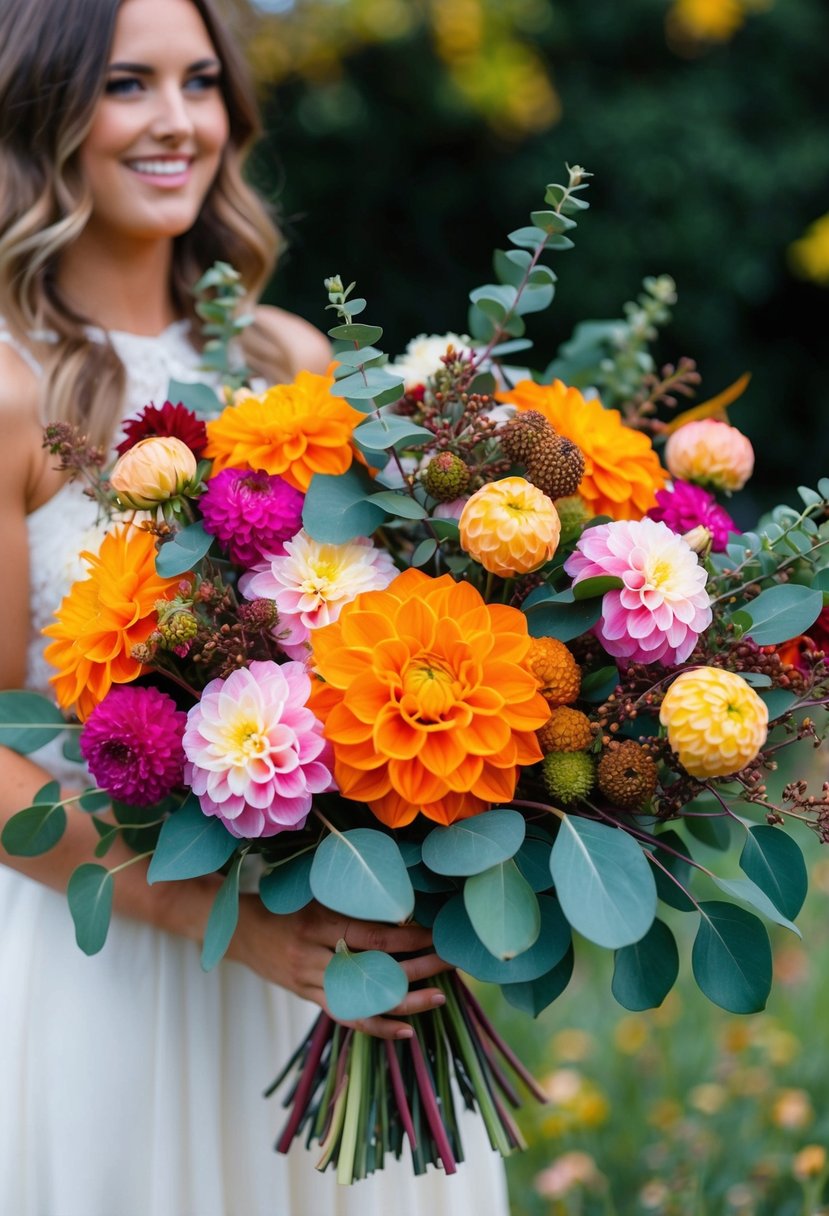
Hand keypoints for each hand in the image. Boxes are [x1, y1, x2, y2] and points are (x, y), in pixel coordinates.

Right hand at [229, 896, 451, 1039]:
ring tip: (439, 997)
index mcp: (318, 920)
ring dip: (406, 999)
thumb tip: (401, 911)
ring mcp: (310, 979)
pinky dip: (377, 1025)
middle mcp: (314, 952)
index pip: (372, 933)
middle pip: (374, 965)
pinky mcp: (308, 997)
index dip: (407, 935)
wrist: (239, 931)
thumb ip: (349, 907)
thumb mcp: (313, 898)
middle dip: (417, 964)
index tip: (437, 933)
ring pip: (365, 996)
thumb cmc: (283, 907)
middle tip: (451, 960)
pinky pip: (347, 1015)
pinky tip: (405, 1031)